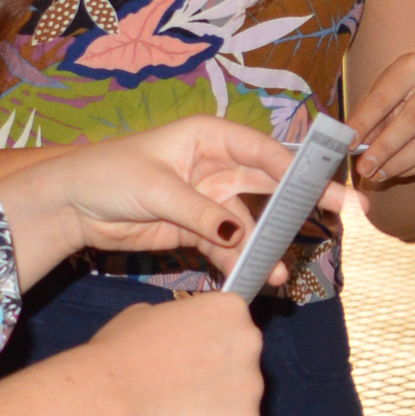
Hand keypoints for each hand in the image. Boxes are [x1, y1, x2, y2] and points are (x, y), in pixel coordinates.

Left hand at [37, 114, 332, 275]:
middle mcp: (215, 165)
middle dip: (302, 202)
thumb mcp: (156, 189)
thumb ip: (201, 211)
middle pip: (269, 183)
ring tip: (275, 272)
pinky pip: (228, 245)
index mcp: (208, 137)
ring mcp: (208, 199)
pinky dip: (239, 262)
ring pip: (250, 222)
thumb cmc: (107, 175)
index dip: (297, 167)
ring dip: (264, 246)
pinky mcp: (197, 229)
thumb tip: (238, 234)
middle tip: (344, 213)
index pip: (262, 150)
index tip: (324, 186)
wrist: (70, 206)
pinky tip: (250, 278)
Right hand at [85, 293, 266, 415]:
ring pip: (239, 404)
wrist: (110, 399)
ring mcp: (253, 389)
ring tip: (176, 415)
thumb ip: (177, 322)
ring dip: (215, 411)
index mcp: (230, 311)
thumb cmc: (120, 353)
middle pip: (241, 365)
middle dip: (216, 379)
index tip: (185, 360)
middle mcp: (251, 344)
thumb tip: (177, 335)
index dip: (206, 348)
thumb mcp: (146, 315)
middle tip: (180, 391)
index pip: (230, 329)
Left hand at [346, 47, 414, 189]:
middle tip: (365, 169)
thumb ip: (370, 118)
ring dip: (401, 163)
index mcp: (413, 66)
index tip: (348, 144)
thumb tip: (355, 147)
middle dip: (385, 148)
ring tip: (379, 175)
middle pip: (412, 121)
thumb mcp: (382, 93)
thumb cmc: (400, 91)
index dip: (365, 122)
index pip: (384, 98)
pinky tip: (399, 172)